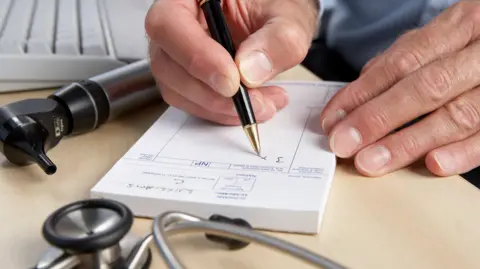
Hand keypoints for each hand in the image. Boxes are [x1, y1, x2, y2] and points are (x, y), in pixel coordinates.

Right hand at [145, 0, 319, 124]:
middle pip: (167, 63)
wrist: (277, 26)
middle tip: (256, 102)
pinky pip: (191, 102)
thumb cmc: (275, 11)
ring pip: (177, 90)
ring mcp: (175, 52)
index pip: (169, 23)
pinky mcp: (185, 77)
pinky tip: (255, 104)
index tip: (232, 82)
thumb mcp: (288, 19)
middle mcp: (174, 22)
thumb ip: (278, 39)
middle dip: (212, 93)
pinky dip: (223, 112)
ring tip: (265, 104)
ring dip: (221, 108)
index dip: (196, 57)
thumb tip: (250, 71)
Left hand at [320, 1, 479, 176]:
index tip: (333, 119)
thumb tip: (359, 92)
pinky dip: (462, 153)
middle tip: (344, 143)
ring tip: (371, 161)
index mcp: (462, 26)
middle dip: (377, 118)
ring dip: (407, 142)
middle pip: (425, 87)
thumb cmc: (475, 44)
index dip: (363, 92)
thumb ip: (404, 61)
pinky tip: (432, 164)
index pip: (403, 62)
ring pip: (456, 115)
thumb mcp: (442, 38)